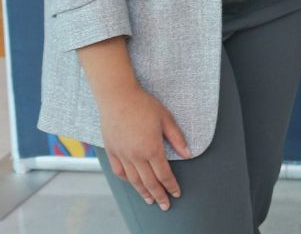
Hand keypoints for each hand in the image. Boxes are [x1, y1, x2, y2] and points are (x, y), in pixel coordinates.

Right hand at [96, 82, 192, 209]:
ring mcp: (123, 155)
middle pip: (150, 182)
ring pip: (134, 180)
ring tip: (150, 200)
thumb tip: (188, 154)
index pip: (164, 174)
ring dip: (143, 192)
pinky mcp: (112, 151)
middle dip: (159, 195)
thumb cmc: (143, 104)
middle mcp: (136, 156)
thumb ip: (177, 138)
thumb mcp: (165, 118)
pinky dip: (127, 180)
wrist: (117, 96)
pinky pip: (119, 172)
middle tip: (165, 205)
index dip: (171, 185)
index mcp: (152, 148)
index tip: (176, 193)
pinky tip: (133, 183)